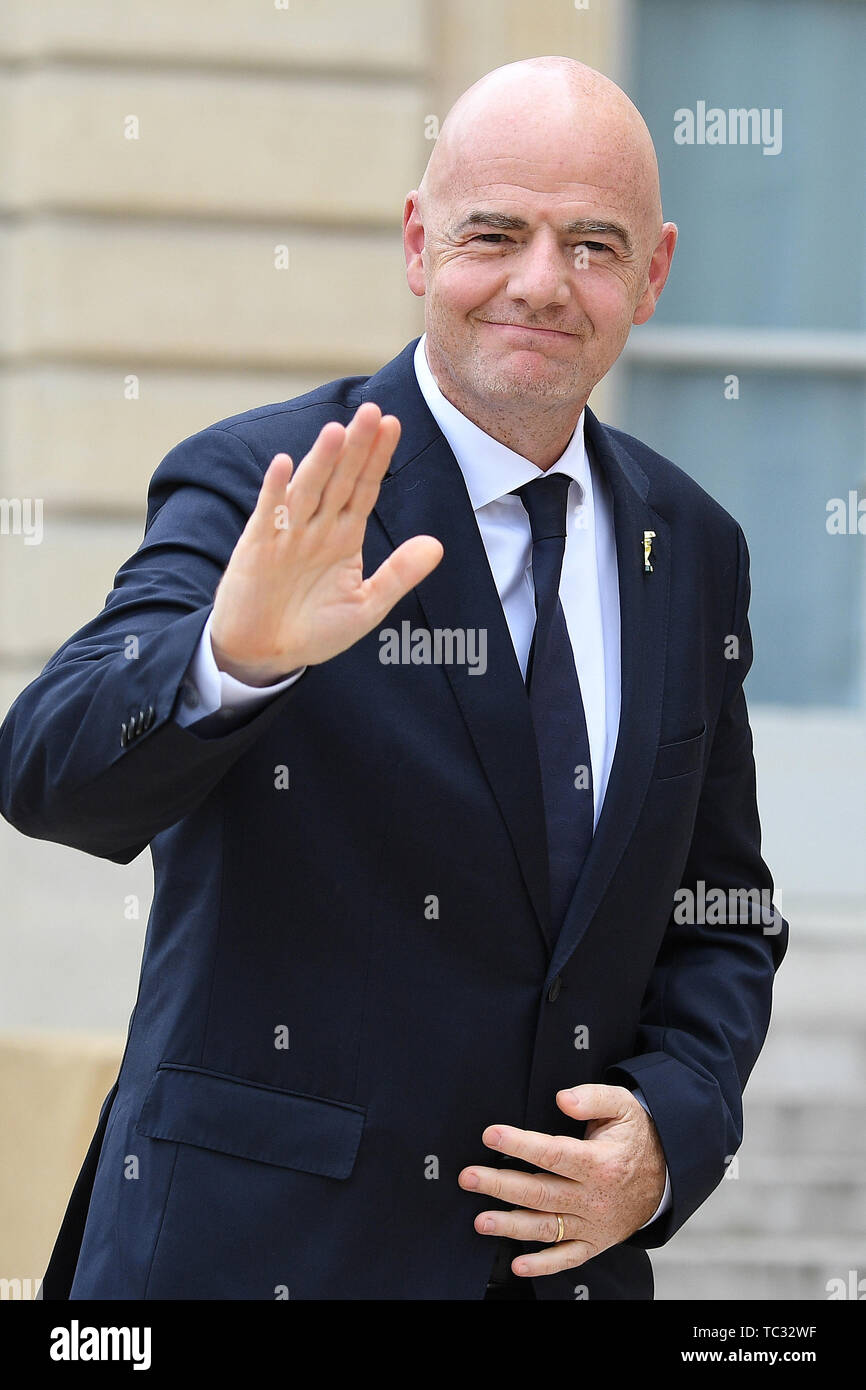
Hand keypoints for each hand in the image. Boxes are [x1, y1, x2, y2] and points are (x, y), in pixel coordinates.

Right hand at [210, 402, 443, 683]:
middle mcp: (317, 527)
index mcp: (344, 536)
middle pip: (339, 479)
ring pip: (308, 490)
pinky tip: (285, 464)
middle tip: (372, 411)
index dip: (378, 458)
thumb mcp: (366, 606)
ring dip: (321, 461)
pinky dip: (275, 491)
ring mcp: (286, 534)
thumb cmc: (314, 630)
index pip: (364, 488)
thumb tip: (436, 545)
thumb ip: (398, 574)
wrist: (263, 653)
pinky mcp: (256, 547)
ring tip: (338, 432)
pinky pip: (268, 514)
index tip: (393, 425)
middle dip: (356, 447)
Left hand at [458, 1083, 666, 1277]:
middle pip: (540, 1192)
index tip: (491, 1135)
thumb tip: (563, 1099)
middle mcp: (594, 1197)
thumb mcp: (623, 1105)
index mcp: (599, 1162)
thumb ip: (592, 1097)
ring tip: (481, 1220)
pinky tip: (518, 1263)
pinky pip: (567, 1258)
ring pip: (546, 1226)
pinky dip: (543, 1264)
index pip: (552, 1153)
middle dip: (500, 1185)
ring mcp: (593, 1224)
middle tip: (468, 1177)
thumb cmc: (636, 1136)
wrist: (667, 1175)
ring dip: (511, 1225)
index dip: (519, 1144)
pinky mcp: (594, 1242)